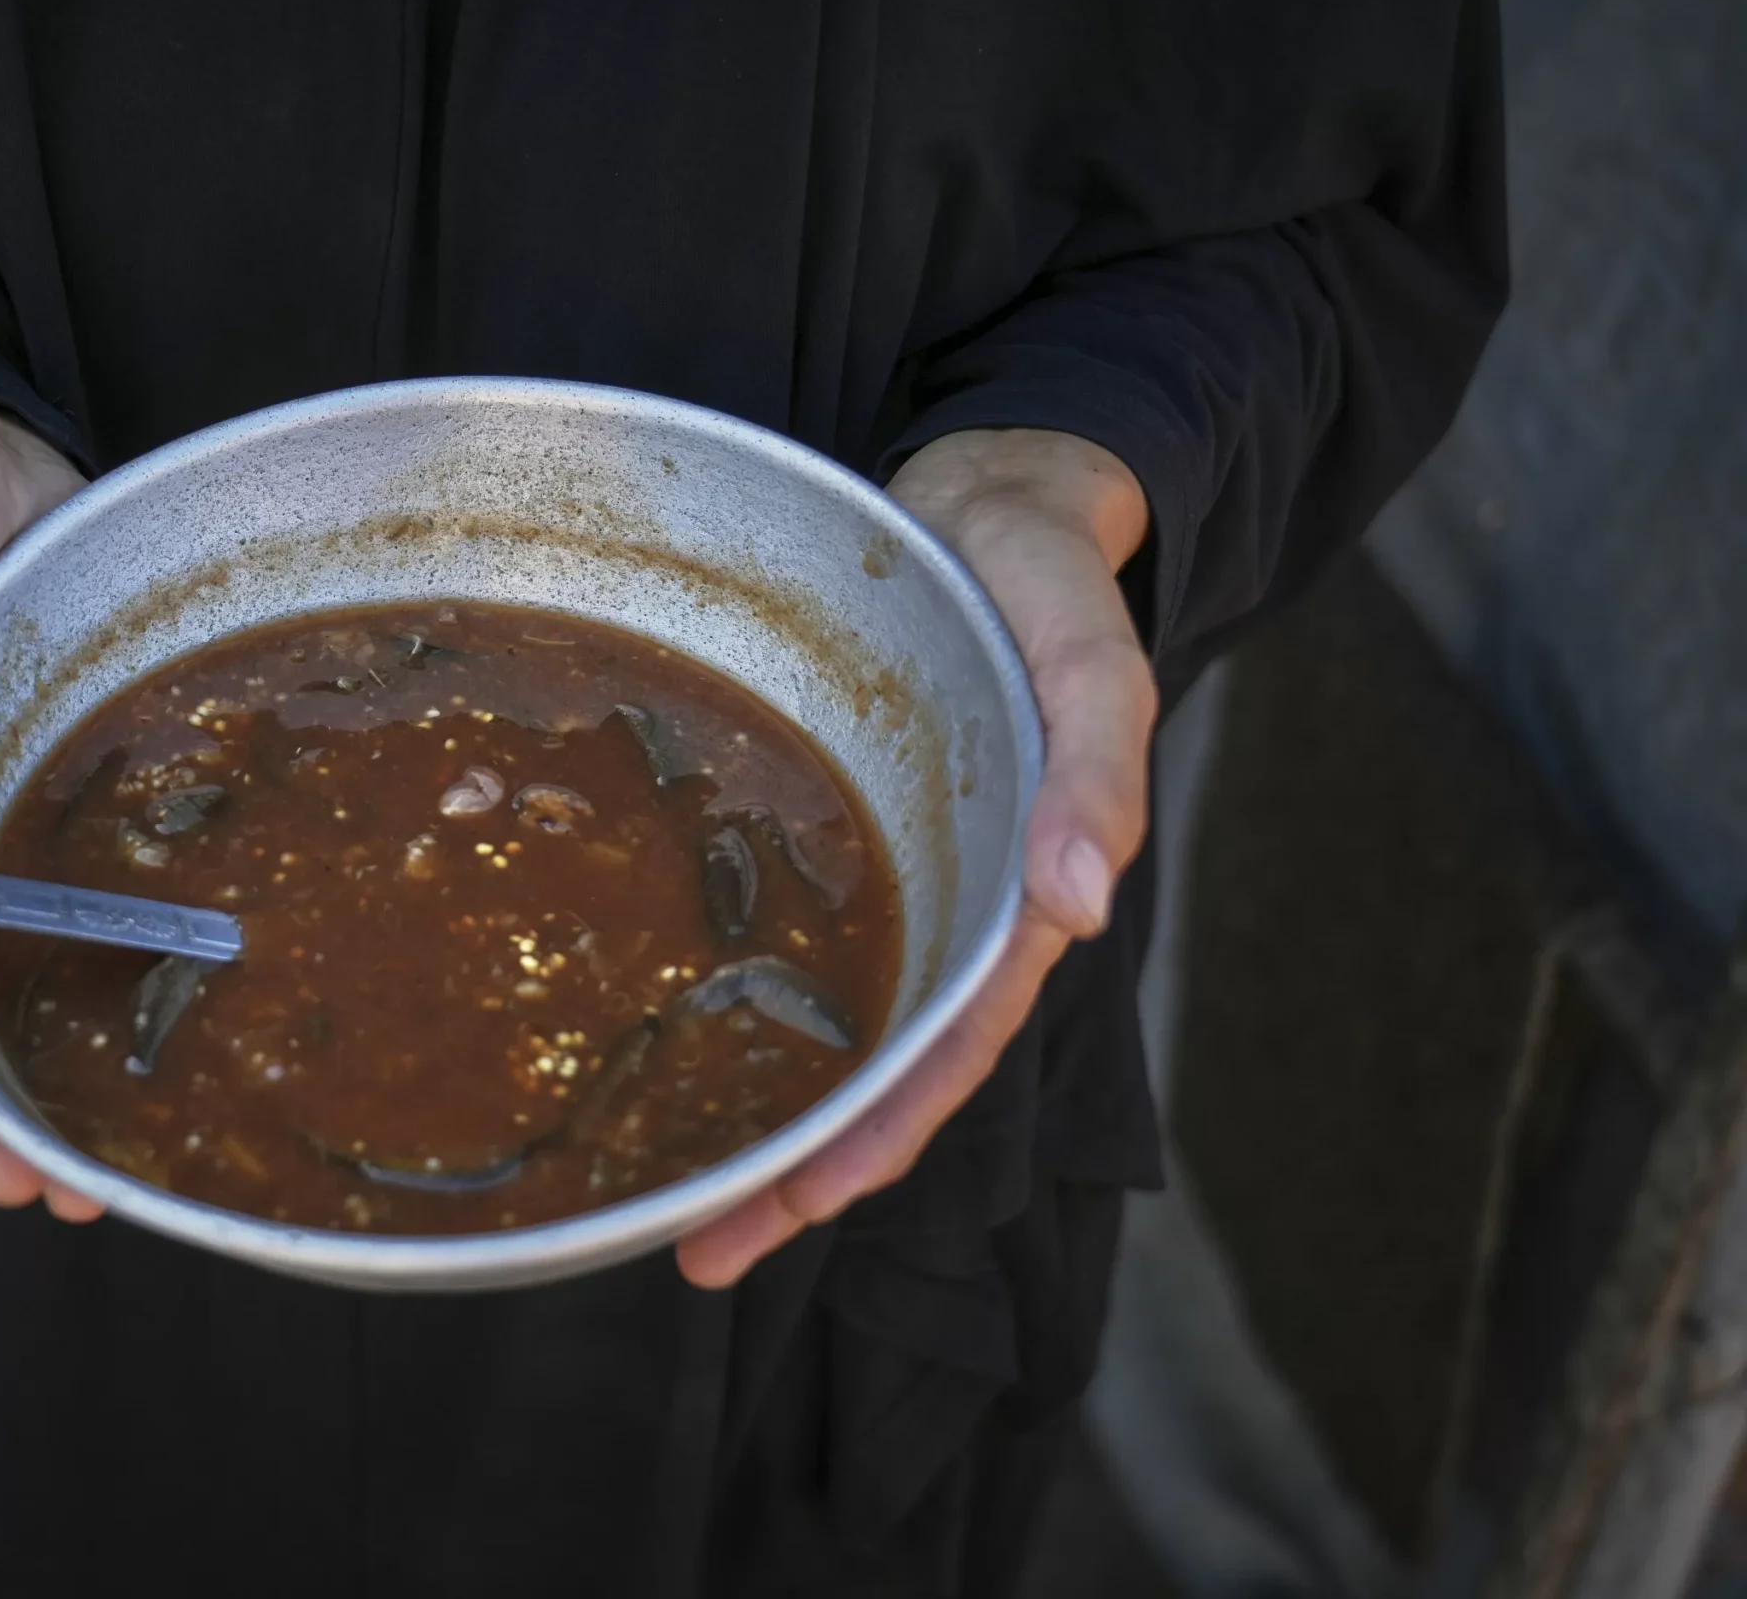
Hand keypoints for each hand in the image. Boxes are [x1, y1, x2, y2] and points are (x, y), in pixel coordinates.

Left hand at [675, 428, 1155, 1287]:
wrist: (993, 499)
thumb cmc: (1052, 582)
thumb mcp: (1093, 661)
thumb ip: (1095, 771)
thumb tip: (1081, 904)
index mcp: (1012, 893)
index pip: (946, 1050)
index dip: (879, 1138)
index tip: (796, 1212)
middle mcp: (940, 901)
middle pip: (869, 1067)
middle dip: (794, 1168)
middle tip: (692, 1249)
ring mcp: (880, 868)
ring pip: (816, 1016)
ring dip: (752, 1102)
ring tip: (658, 1180)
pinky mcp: (824, 821)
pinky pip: (774, 929)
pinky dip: (729, 992)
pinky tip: (654, 1027)